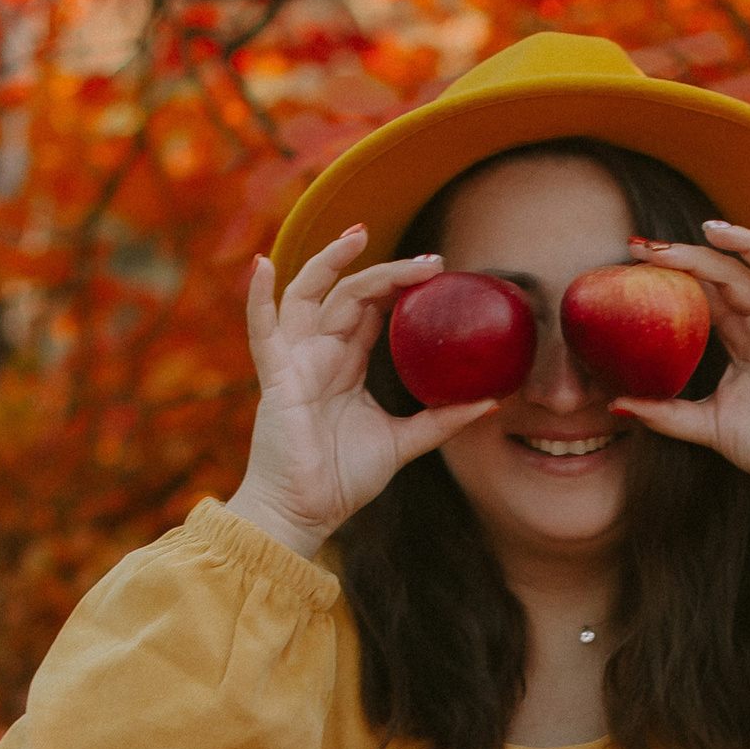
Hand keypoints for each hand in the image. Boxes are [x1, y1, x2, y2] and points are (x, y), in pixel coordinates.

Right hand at [231, 226, 499, 556]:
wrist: (306, 513)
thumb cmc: (343, 478)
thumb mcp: (404, 442)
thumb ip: (442, 420)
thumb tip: (491, 402)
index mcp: (345, 363)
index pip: (371, 309)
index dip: (399, 286)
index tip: (438, 271)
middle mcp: (319, 354)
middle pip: (349, 294)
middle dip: (385, 271)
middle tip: (428, 260)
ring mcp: (295, 361)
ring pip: (308, 295)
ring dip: (329, 262)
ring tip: (356, 235)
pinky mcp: (277, 379)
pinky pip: (262, 331)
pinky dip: (258, 297)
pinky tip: (262, 265)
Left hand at [607, 221, 749, 509]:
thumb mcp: (707, 425)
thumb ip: (666, 413)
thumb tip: (615, 405)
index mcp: (741, 336)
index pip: (704, 290)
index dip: (673, 271)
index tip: (632, 256)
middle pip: (726, 272)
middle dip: (688, 255)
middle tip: (646, 246)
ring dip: (742, 242)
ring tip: (710, 230)